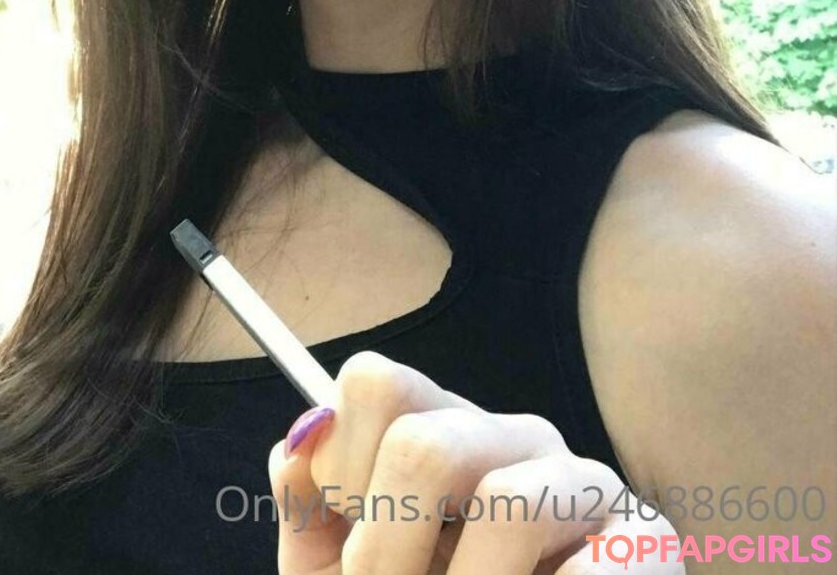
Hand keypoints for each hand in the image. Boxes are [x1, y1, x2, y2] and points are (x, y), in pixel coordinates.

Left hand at [267, 351, 683, 572]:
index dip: (339, 470)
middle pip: (424, 443)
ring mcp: (587, 482)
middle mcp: (514, 437)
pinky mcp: (647, 539)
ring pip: (505, 505)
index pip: (374, 384)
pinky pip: (582, 569)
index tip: (348, 543)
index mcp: (444, 428)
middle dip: (387, 552)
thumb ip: (312, 518)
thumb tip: (292, 445)